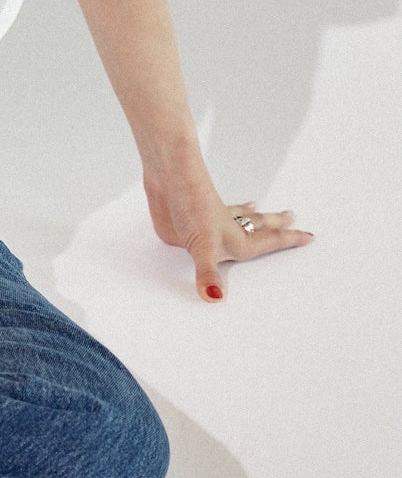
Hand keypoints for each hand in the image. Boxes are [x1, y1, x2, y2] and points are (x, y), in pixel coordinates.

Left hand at [145, 170, 314, 301]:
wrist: (168, 179)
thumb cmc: (192, 206)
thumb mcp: (203, 246)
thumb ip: (209, 274)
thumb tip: (215, 297)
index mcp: (236, 239)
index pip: (269, 240)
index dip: (289, 239)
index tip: (309, 236)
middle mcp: (225, 230)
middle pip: (257, 224)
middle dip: (275, 224)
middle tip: (291, 216)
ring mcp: (206, 224)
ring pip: (235, 217)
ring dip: (249, 215)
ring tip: (257, 208)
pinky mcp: (187, 223)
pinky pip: (209, 219)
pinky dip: (220, 213)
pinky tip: (216, 210)